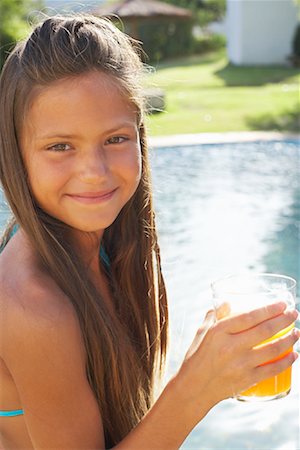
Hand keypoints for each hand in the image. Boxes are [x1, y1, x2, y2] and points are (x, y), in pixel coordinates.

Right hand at [176, 302, 298, 410]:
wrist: (194, 388)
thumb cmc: (197, 357)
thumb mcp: (202, 332)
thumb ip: (215, 315)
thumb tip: (229, 302)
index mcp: (219, 331)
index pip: (249, 316)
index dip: (269, 309)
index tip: (282, 304)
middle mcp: (230, 346)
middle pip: (264, 330)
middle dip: (284, 320)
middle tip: (294, 314)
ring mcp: (240, 364)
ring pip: (272, 349)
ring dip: (289, 339)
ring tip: (296, 333)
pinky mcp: (246, 380)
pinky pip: (272, 370)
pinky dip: (286, 362)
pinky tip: (294, 355)